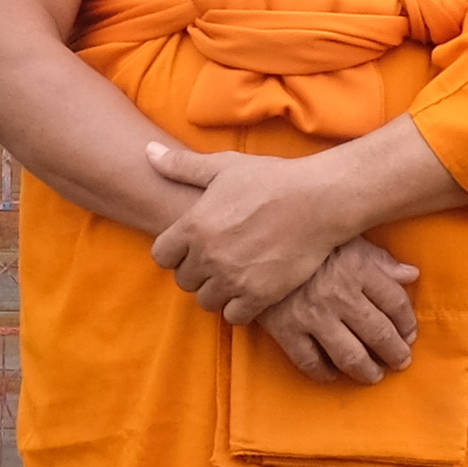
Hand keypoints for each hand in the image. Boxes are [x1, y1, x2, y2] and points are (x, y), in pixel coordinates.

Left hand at [140, 139, 344, 324]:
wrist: (319, 200)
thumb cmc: (271, 179)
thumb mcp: (224, 166)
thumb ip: (181, 166)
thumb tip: (148, 150)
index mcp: (193, 226)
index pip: (161, 256)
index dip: (175, 252)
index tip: (192, 246)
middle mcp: (208, 256)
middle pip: (184, 280)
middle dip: (196, 272)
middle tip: (217, 260)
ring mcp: (232, 278)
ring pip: (206, 301)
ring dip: (216, 291)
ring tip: (233, 276)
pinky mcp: (258, 295)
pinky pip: (233, 316)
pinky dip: (239, 306)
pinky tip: (250, 289)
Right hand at [261, 243, 418, 385]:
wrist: (254, 243)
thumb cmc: (306, 239)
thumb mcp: (346, 239)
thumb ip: (379, 259)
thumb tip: (411, 275)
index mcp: (358, 268)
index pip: (396, 303)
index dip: (407, 323)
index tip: (410, 334)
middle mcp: (339, 295)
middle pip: (379, 334)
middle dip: (395, 353)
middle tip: (401, 362)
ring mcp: (312, 315)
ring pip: (350, 355)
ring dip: (367, 371)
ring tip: (374, 375)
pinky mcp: (285, 329)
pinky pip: (309, 362)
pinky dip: (324, 373)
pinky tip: (332, 373)